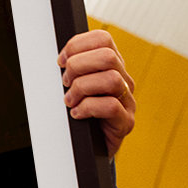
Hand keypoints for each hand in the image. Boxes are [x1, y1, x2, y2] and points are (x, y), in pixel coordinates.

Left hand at [58, 30, 135, 157]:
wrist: (89, 148)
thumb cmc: (80, 113)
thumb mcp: (74, 86)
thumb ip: (73, 69)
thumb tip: (60, 59)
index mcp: (112, 66)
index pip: (102, 39)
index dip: (78, 45)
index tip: (61, 61)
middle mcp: (123, 80)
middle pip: (107, 56)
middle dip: (78, 66)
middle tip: (65, 82)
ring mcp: (127, 101)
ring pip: (111, 79)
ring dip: (82, 88)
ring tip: (70, 100)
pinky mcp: (125, 122)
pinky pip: (111, 106)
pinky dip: (87, 108)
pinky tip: (77, 114)